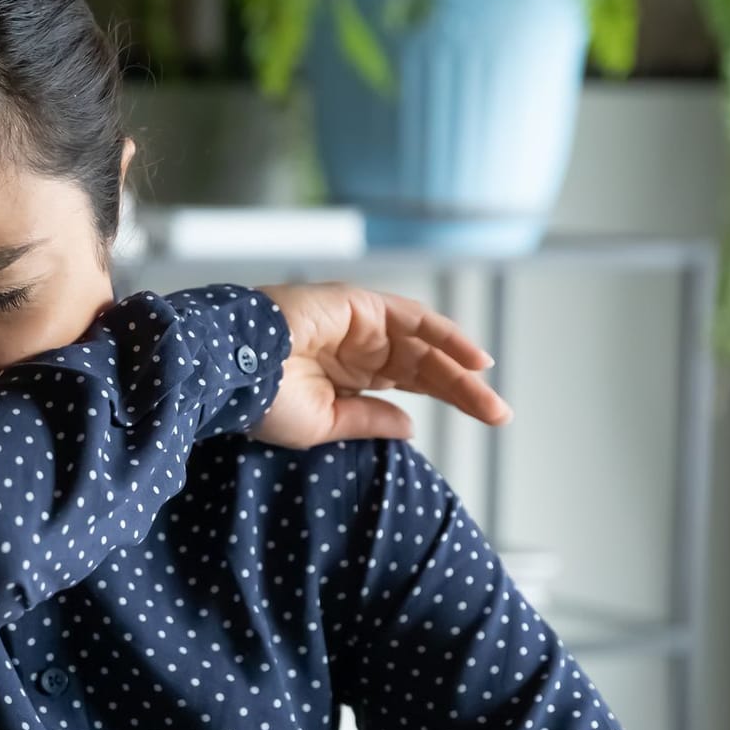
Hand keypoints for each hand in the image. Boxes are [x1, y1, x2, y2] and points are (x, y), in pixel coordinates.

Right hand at [257, 281, 510, 448]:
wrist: (230, 369)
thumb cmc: (260, 401)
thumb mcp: (324, 424)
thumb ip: (369, 419)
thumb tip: (410, 426)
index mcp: (345, 376)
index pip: (406, 384)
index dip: (446, 399)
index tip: (484, 418)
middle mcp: (356, 347)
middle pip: (422, 366)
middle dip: (461, 389)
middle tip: (499, 415)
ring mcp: (358, 323)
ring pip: (422, 345)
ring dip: (459, 368)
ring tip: (490, 395)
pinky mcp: (357, 304)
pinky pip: (412, 319)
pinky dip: (444, 335)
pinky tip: (472, 359)